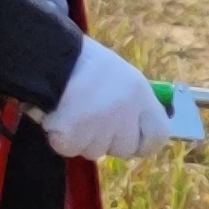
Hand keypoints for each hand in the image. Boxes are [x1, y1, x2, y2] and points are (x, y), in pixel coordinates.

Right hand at [43, 40, 200, 159]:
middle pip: (125, 149)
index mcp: (140, 96)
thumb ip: (131, 104)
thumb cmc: (84, 62)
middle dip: (109, 141)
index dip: (146, 142)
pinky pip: (71, 149)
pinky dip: (62, 139)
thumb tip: (132, 127)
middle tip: (93, 120)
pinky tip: (58, 117)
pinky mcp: (73, 138)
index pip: (159, 135)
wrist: (50, 57)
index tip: (135, 140)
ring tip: (72, 112)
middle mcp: (125, 115)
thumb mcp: (121, 76)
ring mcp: (100, 129)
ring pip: (95, 151)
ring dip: (83, 139)